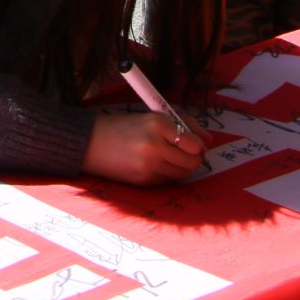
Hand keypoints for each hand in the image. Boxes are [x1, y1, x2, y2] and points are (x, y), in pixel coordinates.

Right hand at [82, 108, 206, 184]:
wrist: (90, 142)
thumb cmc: (123, 126)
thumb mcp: (151, 117)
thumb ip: (182, 125)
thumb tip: (208, 141)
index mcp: (157, 124)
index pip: (194, 143)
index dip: (198, 145)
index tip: (194, 143)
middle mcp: (155, 146)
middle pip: (192, 162)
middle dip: (194, 158)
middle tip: (186, 152)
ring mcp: (149, 166)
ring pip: (183, 173)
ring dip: (181, 166)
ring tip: (168, 157)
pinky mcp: (144, 181)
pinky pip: (168, 180)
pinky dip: (167, 173)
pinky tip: (155, 164)